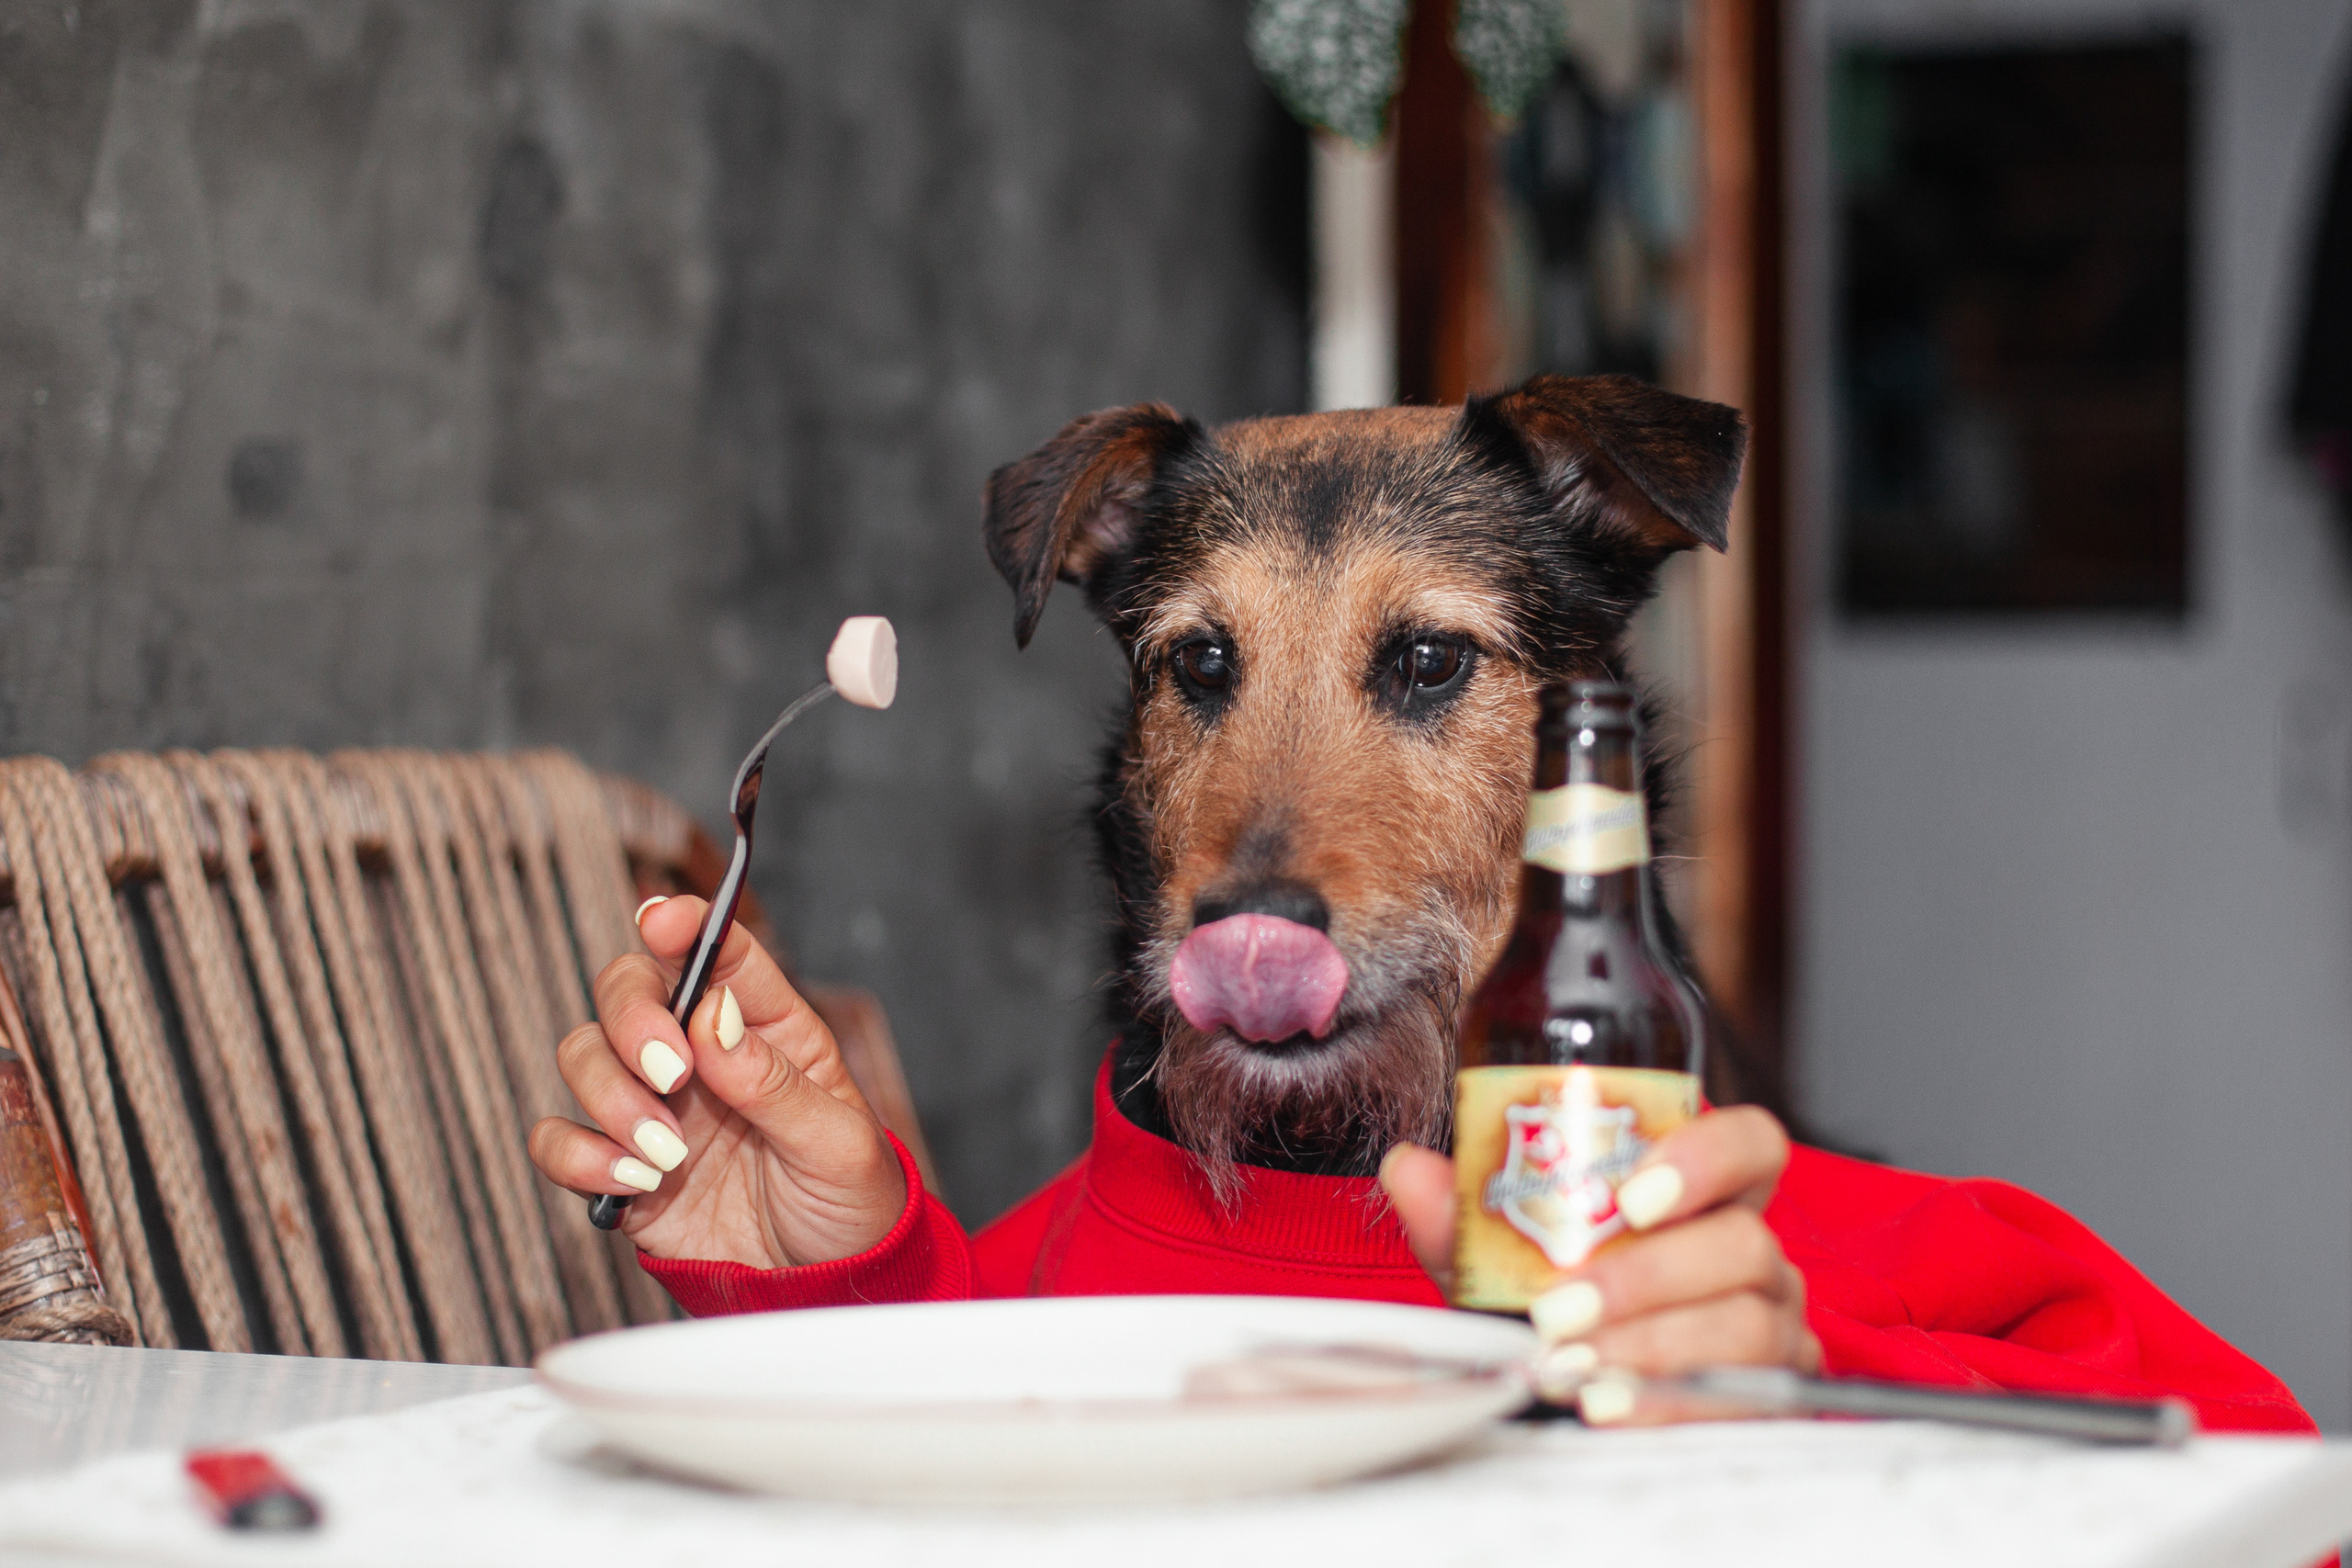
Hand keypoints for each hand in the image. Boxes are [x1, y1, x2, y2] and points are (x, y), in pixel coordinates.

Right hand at [526, 898, 906, 1268]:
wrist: (822, 1288)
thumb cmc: (850, 1201)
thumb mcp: (838, 1145)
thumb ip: (776, 1083)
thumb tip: (713, 1018)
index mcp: (766, 1028)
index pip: (719, 953)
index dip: (684, 924)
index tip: (662, 921)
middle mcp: (700, 1054)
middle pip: (629, 988)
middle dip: (633, 1019)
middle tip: (670, 1072)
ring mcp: (655, 1107)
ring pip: (583, 1054)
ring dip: (611, 1096)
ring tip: (667, 1154)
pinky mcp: (619, 1166)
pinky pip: (558, 1138)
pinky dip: (578, 1155)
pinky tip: (632, 1183)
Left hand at [1380, 1105, 1819, 1425]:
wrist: (1575, 1395)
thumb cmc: (1556, 1305)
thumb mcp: (1501, 1261)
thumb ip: (1461, 1215)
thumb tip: (1408, 1167)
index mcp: (1703, 1194)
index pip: (1749, 1144)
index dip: (1707, 1156)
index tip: (1632, 1196)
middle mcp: (1753, 1250)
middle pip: (1743, 1242)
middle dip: (1645, 1276)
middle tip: (1561, 1306)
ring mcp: (1773, 1324)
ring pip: (1746, 1322)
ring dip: (1650, 1344)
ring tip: (1573, 1362)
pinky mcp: (1771, 1396)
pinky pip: (1741, 1396)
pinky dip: (1668, 1401)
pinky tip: (1608, 1403)